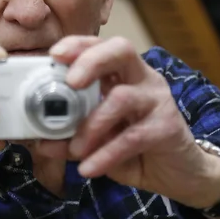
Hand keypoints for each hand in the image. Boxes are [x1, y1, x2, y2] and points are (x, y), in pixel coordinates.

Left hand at [46, 36, 219, 209]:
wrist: (179, 174)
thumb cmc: (136, 148)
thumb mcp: (98, 140)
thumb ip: (71, 136)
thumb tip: (40, 141)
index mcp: (123, 74)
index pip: (102, 45)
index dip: (79, 45)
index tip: (55, 54)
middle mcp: (142, 79)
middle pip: (121, 50)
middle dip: (91, 60)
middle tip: (70, 82)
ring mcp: (157, 100)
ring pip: (122, 97)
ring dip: (92, 124)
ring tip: (75, 148)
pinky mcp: (167, 127)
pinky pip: (132, 137)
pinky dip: (106, 154)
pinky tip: (89, 168)